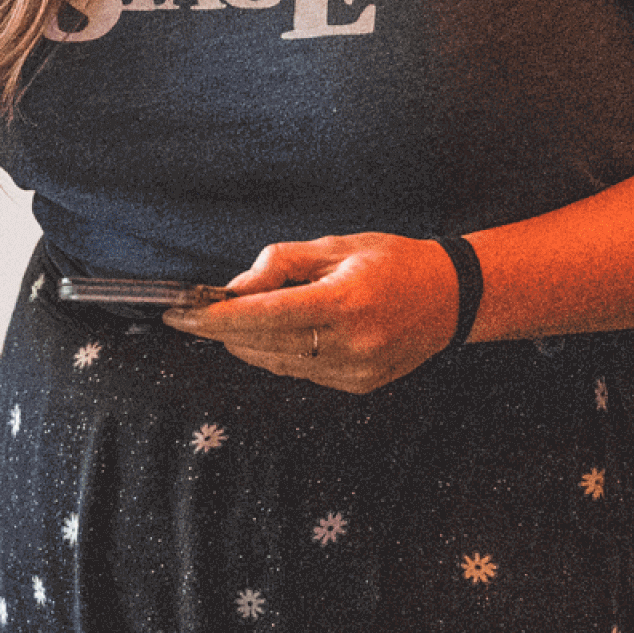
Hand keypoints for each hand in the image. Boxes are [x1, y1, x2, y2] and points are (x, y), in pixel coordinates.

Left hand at [162, 232, 459, 392]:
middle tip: (194, 315)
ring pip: (276, 363)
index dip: (215, 319)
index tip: (181, 315)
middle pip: (262, 345)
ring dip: (245, 344)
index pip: (262, 317)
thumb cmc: (394, 262)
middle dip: (222, 332)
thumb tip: (235, 289)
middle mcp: (350, 344)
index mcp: (344, 302)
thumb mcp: (337, 246)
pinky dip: (277, 354)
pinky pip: (300, 372)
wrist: (452, 298)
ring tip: (231, 321)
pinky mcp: (357, 385)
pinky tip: (271, 335)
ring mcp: (355, 371)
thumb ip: (281, 264)